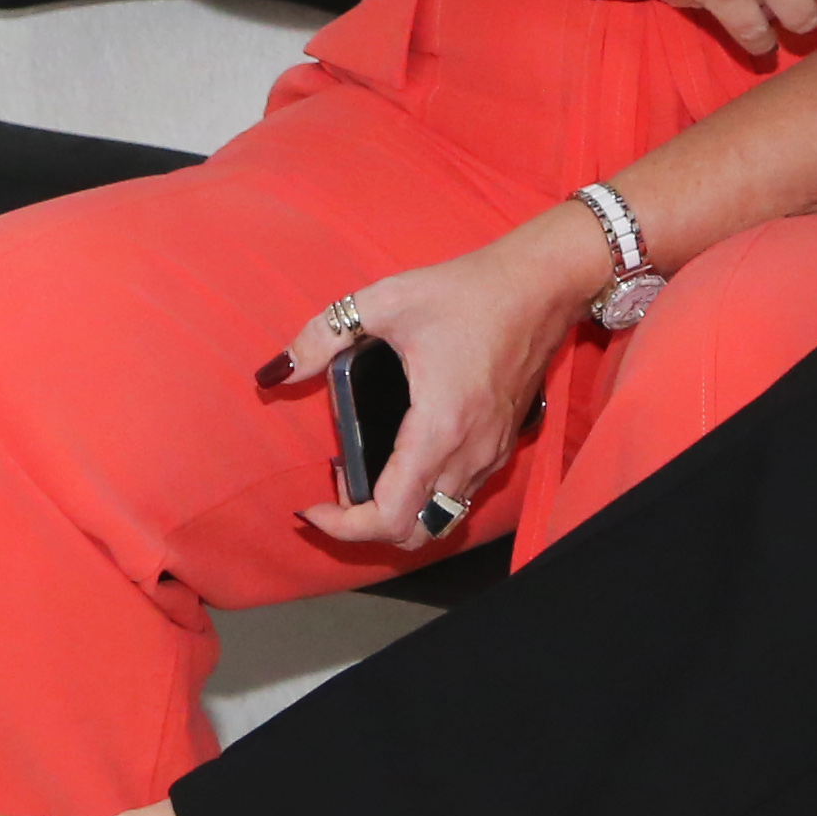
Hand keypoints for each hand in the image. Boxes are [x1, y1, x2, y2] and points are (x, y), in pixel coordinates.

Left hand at [261, 210, 605, 552]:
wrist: (541, 282)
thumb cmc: (469, 291)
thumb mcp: (386, 301)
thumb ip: (323, 335)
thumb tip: (275, 372)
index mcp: (438, 430)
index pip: (390, 517)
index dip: (343, 527)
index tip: (311, 506)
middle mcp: (469, 455)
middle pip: (416, 533)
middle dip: (366, 526)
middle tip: (337, 484)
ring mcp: (491, 454)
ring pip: (441, 519)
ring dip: (398, 511)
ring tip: (362, 468)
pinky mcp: (502, 443)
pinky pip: (459, 495)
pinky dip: (425, 495)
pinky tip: (403, 452)